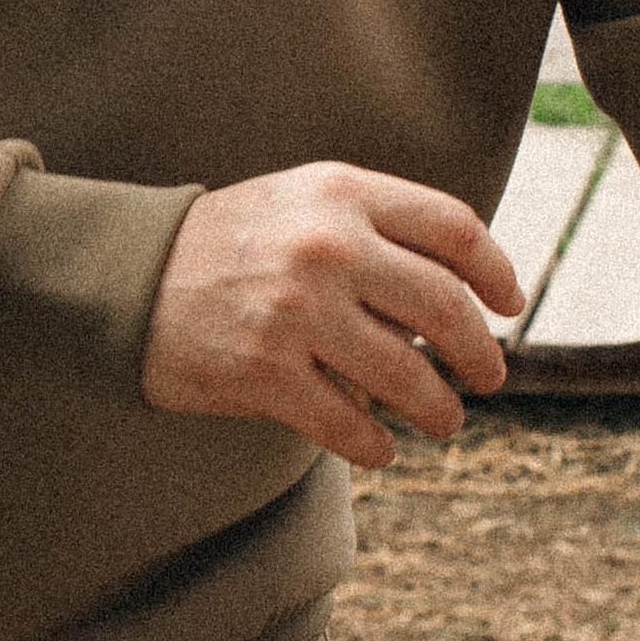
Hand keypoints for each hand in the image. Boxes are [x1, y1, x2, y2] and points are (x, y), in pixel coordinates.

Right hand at [141, 163, 523, 468]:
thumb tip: (469, 286)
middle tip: (489, 377)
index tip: (510, 306)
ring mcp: (296, 310)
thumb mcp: (307, 199)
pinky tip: (380, 449)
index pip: (454, 227)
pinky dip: (374, 445)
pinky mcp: (265, 371)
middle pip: (444, 306)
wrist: (129, 276)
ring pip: (405, 374)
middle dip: (479, 353)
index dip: (496, 272)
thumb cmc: (236, 240)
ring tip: (445, 422)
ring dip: (438, 409)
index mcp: (343, 191)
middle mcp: (327, 245)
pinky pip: (347, 423)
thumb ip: (380, 225)